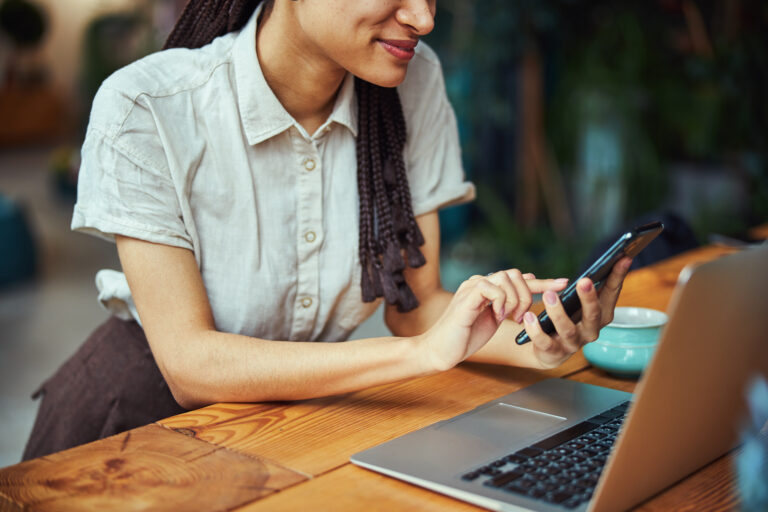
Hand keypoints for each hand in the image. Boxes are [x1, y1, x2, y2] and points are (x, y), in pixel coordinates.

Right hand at [418, 269, 568, 371]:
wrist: (440, 351)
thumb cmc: (464, 337)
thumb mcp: (494, 319)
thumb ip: (509, 303)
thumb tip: (529, 284)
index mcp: (487, 288)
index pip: (518, 278)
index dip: (544, 281)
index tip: (564, 284)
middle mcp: (479, 283)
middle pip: (515, 274)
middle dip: (527, 295)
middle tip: (521, 317)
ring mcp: (472, 287)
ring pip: (506, 278)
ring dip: (515, 300)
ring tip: (508, 318)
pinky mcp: (466, 297)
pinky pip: (492, 288)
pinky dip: (501, 302)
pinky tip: (497, 316)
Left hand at [524, 257, 632, 368]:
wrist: (547, 350)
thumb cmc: (565, 318)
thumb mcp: (575, 301)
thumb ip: (582, 287)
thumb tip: (583, 270)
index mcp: (600, 314)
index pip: (611, 293)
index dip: (617, 276)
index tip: (623, 258)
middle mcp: (590, 330)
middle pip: (594, 315)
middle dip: (590, 298)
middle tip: (584, 281)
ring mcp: (572, 343)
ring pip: (568, 329)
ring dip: (558, 312)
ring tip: (548, 295)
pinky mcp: (553, 352)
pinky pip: (544, 341)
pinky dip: (536, 330)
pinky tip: (529, 316)